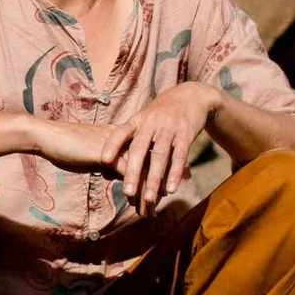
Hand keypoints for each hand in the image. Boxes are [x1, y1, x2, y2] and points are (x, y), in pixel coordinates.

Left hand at [91, 84, 217, 211]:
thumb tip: (108, 159)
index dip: (112, 145)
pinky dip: (175, 173)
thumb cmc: (162, 112)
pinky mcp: (186, 134)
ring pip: (159, 156)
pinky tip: (170, 189)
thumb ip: (131, 136)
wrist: (191, 95)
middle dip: (132, 171)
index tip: (103, 160)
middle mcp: (151, 123)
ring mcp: (169, 128)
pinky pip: (180, 156)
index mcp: (138, 120)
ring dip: (154, 178)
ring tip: (148, 198)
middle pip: (139, 149)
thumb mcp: (145, 118)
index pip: (121, 132)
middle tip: (128, 193)